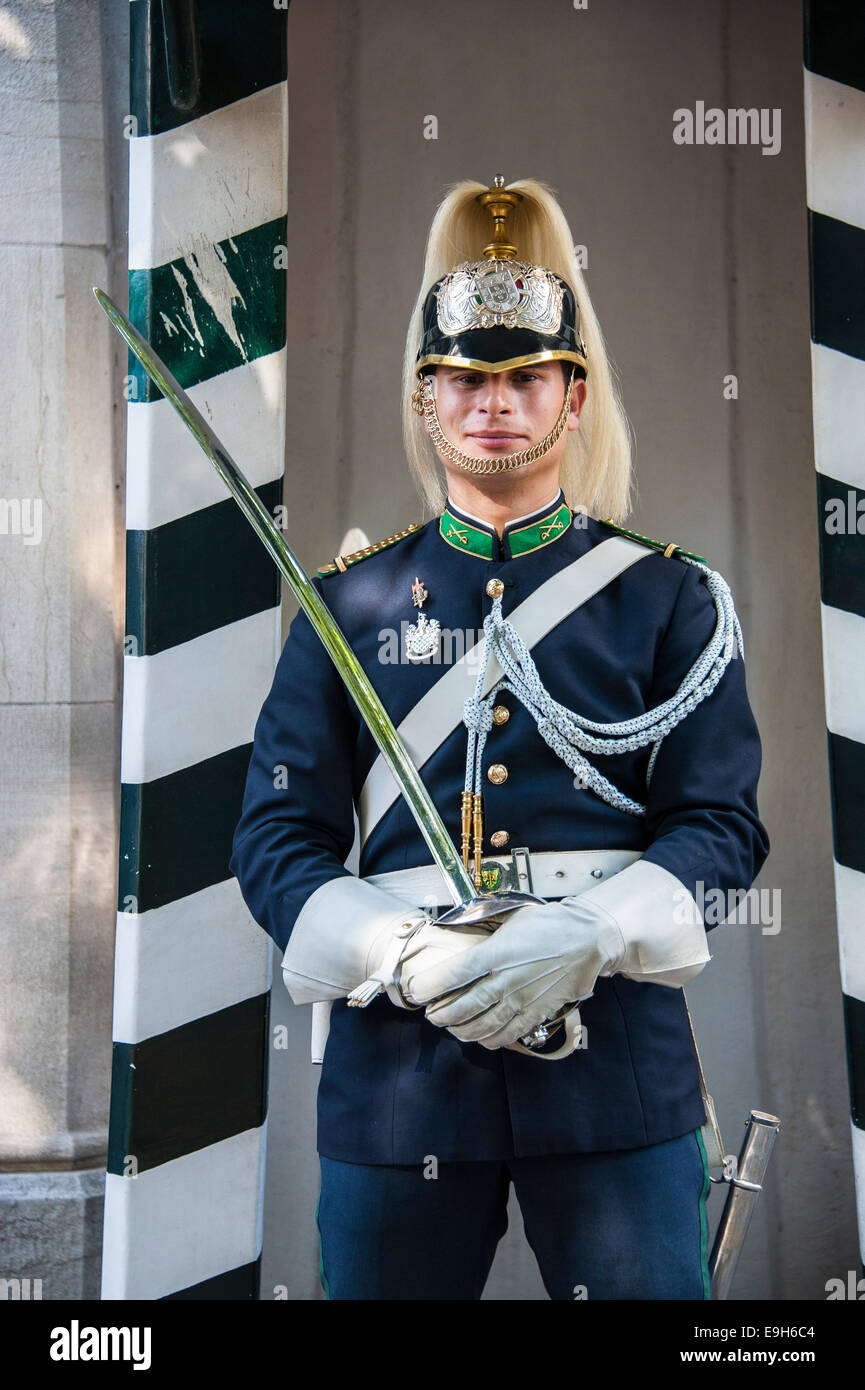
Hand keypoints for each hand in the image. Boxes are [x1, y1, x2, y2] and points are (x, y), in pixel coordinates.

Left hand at [406, 857, 711, 1048]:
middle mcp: (506, 980)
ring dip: (460, 1030)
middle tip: (430, 1015)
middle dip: (440, 1015)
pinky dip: (488, 1039)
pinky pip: (506, 1034)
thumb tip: (453, 924)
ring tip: (449, 1027)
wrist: (589, 939)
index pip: (453, 974)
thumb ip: (482, 923)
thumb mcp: (511, 914)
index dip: (429, 987)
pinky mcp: (536, 1013)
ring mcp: (521, 1000)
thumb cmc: (549, 923)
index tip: (415, 991)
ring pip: (481, 1025)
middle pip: (462, 1006)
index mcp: (496, 952)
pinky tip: (479, 1037)